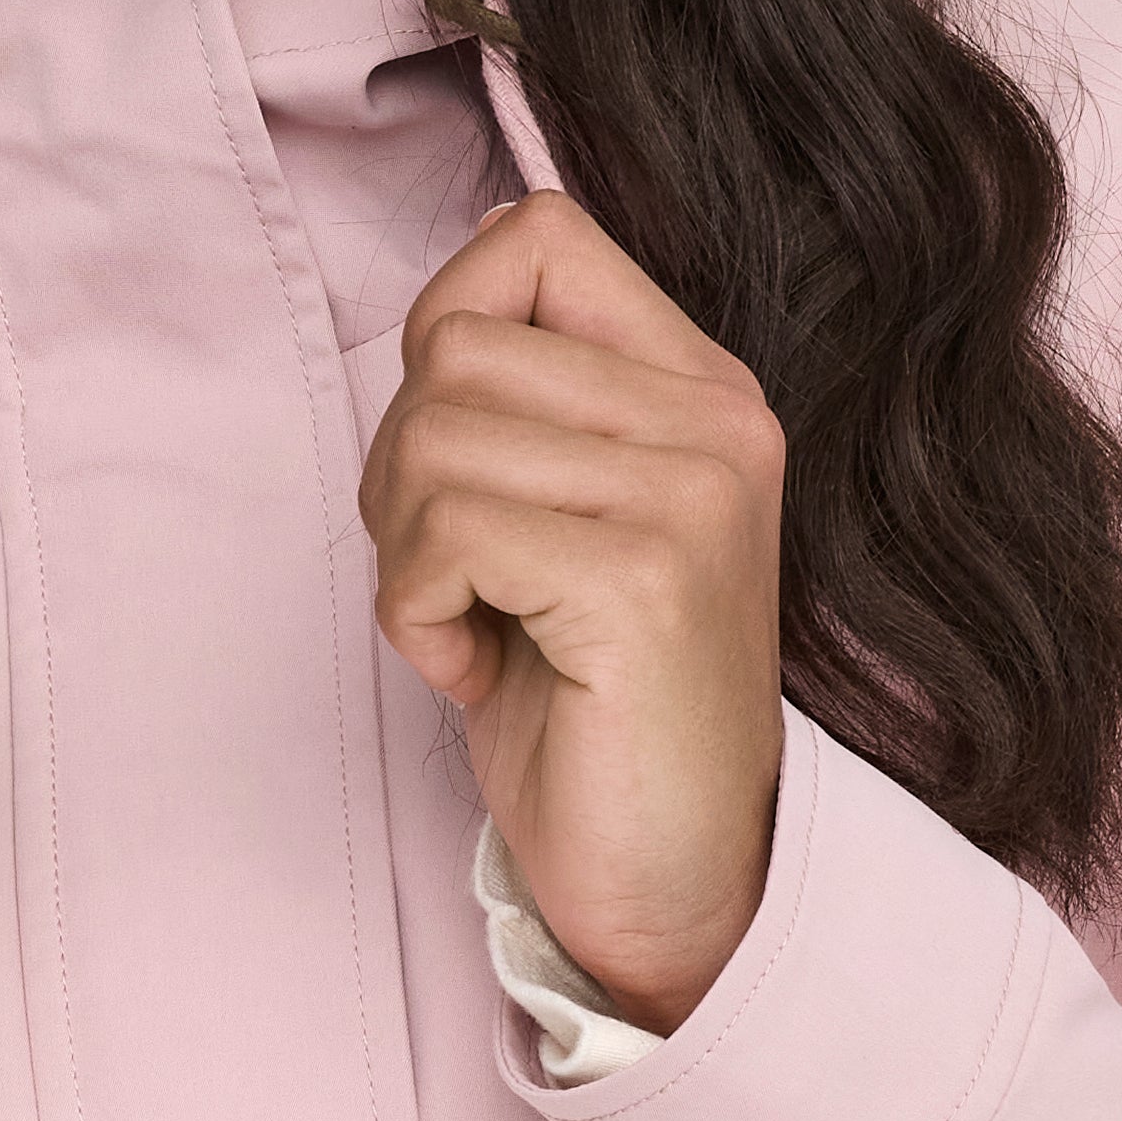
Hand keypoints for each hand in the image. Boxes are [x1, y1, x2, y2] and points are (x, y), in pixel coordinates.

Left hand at [362, 197, 784, 1029]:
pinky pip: (444, 530)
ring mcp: (691, 497)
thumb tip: (453, 286)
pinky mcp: (642, 580)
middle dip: (404, 469)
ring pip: (432, 432)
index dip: (445, 336)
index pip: (536, 236)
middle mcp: (717, 424)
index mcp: (704, 392)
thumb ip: (528, 404)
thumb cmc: (594, 714)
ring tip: (474, 630)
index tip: (469, 469)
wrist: (679, 884)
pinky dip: (416, 615)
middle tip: (458, 581)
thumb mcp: (561, 523)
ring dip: (405, 552)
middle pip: (453, 343)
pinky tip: (478, 675)